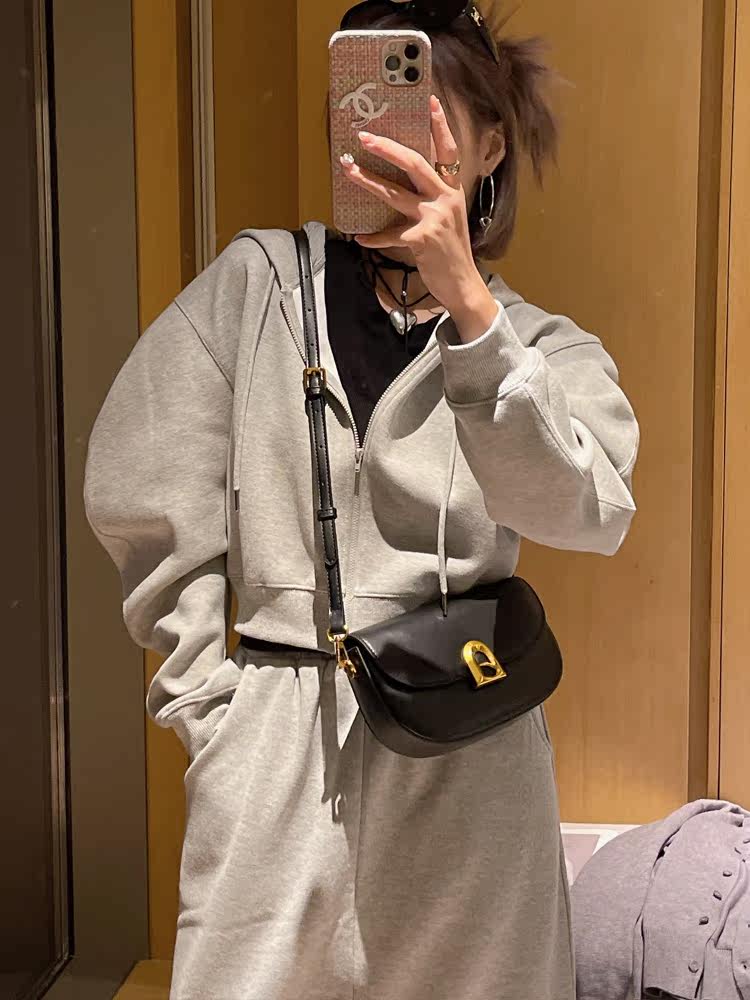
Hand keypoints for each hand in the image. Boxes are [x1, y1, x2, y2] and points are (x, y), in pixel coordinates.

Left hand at [339, 94, 497, 340]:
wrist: (463, 285)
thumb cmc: (451, 253)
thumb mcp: (448, 220)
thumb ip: (432, 200)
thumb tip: (402, 185)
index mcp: (452, 191)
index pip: (448, 151)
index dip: (440, 125)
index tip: (430, 100)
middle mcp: (445, 199)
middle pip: (416, 163)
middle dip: (388, 147)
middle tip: (365, 137)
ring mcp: (433, 219)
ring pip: (395, 193)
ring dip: (368, 179)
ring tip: (348, 169)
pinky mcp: (421, 240)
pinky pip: (389, 234)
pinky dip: (373, 236)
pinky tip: (359, 237)